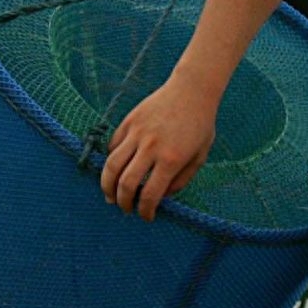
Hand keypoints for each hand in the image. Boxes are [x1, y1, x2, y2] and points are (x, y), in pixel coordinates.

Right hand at [99, 76, 218, 221]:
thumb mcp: (199, 157)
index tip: (146, 216)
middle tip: (126, 209)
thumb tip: (161, 196)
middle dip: (123, 202)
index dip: (145, 211)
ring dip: (107, 186)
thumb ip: (181, 180)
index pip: (149, 195)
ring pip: (112, 165)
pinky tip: (117, 170)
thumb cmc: (200, 125)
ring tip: (110, 196)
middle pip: (125, 183)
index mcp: (170, 159)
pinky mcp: (128, 122)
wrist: (191, 90)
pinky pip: (114, 146)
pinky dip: (112, 161)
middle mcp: (151, 147)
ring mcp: (137, 133)